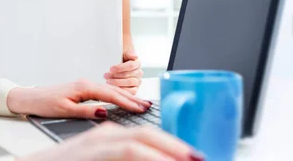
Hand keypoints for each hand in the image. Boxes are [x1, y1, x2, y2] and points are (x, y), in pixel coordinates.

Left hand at [6, 79, 150, 118]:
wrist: (29, 98)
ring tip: (142, 103)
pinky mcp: (82, 89)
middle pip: (114, 91)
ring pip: (110, 91)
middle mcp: (86, 83)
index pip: (110, 95)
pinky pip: (104, 92)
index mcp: (83, 87)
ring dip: (126, 97)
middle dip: (132, 98)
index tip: (141, 108)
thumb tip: (104, 112)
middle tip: (149, 106)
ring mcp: (84, 85)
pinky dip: (117, 96)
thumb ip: (86, 111)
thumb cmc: (44, 104)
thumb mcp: (65, 110)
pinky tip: (124, 100)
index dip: (127, 102)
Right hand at [19, 122, 203, 160]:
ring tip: (191, 160)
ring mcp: (95, 142)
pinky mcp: (92, 151)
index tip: (191, 156)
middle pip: (147, 134)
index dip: (171, 144)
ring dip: (168, 151)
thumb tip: (146, 157)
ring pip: (140, 140)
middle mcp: (102, 133)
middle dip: (176, 147)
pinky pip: (128, 152)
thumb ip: (118, 156)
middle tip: (199, 158)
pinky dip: (150, 157)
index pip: (145, 135)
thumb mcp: (97, 159)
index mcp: (106, 135)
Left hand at [104, 49, 143, 94]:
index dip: (120, 67)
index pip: (130, 65)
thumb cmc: (121, 59)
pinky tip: (114, 89)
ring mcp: (137, 81)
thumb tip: (134, 55)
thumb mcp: (124, 53)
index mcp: (137, 63)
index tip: (110, 69)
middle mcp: (139, 72)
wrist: (121, 65)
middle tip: (105, 75)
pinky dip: (122, 90)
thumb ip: (129, 53)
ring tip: (107, 81)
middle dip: (116, 76)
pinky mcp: (135, 89)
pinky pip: (132, 92)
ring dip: (117, 83)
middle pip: (128, 75)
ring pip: (129, 83)